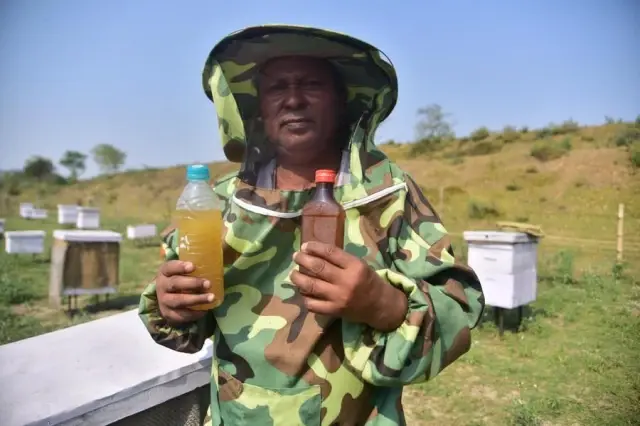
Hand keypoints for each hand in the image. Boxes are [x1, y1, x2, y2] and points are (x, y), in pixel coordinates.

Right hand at [156, 261, 214, 325]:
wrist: (166, 298)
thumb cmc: (179, 279)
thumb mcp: (181, 271)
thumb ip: (192, 266)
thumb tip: (215, 261)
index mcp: (165, 272)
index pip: (169, 267)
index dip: (180, 266)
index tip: (193, 266)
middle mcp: (162, 286)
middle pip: (175, 284)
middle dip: (192, 283)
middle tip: (208, 283)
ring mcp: (164, 301)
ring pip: (179, 301)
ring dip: (196, 299)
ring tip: (211, 297)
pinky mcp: (168, 314)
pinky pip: (181, 315)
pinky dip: (194, 313)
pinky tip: (205, 309)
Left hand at [291, 242, 407, 331]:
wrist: (379, 305)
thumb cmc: (367, 281)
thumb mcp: (359, 265)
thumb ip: (339, 259)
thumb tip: (314, 252)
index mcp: (354, 266)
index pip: (330, 252)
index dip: (314, 247)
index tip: (305, 246)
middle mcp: (346, 281)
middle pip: (318, 267)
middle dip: (303, 260)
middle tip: (296, 257)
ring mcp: (338, 298)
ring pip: (311, 285)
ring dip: (298, 278)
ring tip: (293, 274)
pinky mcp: (334, 311)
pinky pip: (312, 304)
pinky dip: (305, 297)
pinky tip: (303, 291)